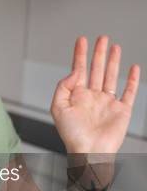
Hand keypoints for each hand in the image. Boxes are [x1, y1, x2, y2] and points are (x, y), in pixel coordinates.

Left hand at [50, 36, 139, 153]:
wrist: (89, 152)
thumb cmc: (72, 135)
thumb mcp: (58, 108)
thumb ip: (63, 87)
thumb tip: (74, 72)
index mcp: (77, 96)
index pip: (79, 69)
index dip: (80, 54)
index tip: (81, 40)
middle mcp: (93, 97)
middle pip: (96, 69)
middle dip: (98, 53)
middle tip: (101, 38)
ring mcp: (108, 102)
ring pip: (112, 76)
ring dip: (113, 61)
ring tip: (114, 46)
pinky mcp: (122, 110)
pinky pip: (129, 92)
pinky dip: (132, 80)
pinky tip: (133, 67)